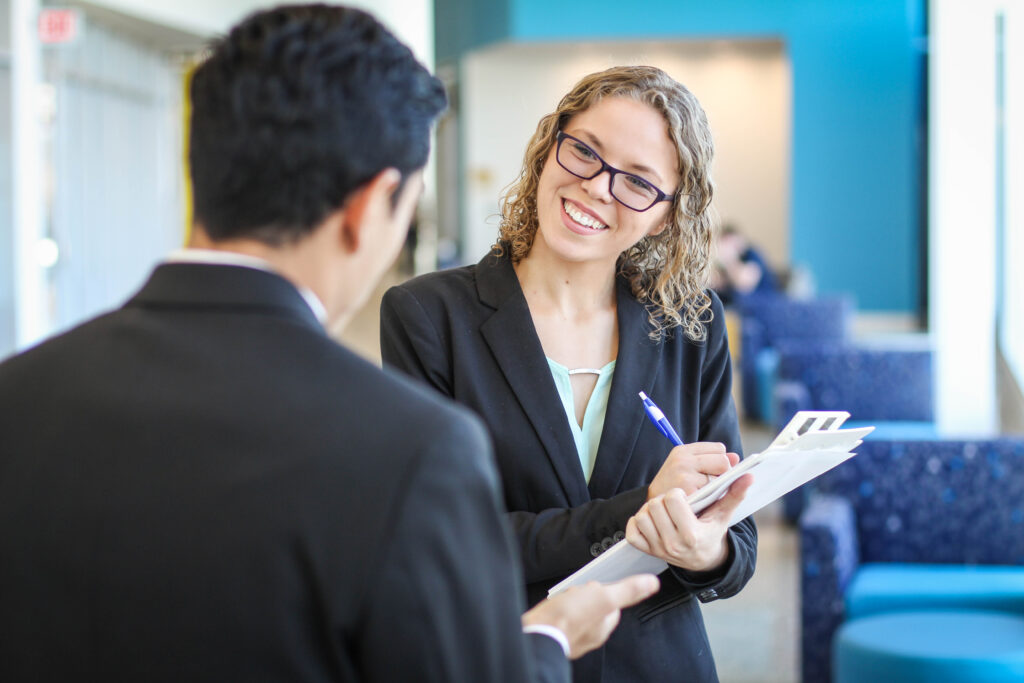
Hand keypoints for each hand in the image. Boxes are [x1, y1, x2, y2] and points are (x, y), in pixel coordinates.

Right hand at [521, 574, 659, 658]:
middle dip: (586, 595)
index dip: (605, 592)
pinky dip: (558, 608)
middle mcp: (588, 635)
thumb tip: (653, 584)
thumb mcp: (604, 597)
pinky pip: (559, 616)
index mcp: (603, 628)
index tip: (598, 587)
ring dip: (571, 600)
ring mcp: (570, 634)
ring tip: (565, 597)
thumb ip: (628, 591)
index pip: (612, 606)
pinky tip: (553, 606)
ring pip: (575, 611)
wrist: (537, 632)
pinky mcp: (554, 632)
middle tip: (579, 591)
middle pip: (593, 607)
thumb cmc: (570, 618)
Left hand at [627, 475, 752, 571]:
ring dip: (651, 510)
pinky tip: (652, 521)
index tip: (685, 498)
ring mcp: (658, 550)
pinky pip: (632, 532)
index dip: (678, 493)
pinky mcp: (647, 551)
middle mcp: (673, 545)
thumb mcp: (723, 515)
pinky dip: (638, 523)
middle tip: (673, 503)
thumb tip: (748, 475)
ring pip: (642, 516)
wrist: (703, 560)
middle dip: (664, 499)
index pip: (673, 499)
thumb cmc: (712, 531)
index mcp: (691, 534)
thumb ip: (735, 494)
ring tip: (664, 511)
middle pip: (655, 505)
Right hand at [647, 443, 738, 499]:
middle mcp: (682, 460)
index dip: (719, 462)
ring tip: (700, 495)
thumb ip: (712, 460)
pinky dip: (711, 500)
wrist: (652, 511)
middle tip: (706, 486)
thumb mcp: (688, 469)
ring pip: (721, 479)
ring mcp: (685, 476)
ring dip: (715, 489)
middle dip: (721, 475)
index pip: (719, 449)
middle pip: (724, 462)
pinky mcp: (688, 492)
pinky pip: (715, 493)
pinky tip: (699, 503)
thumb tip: (736, 458)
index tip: (710, 472)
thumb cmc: (673, 489)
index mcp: (682, 451)